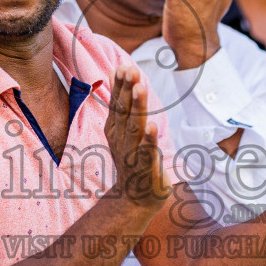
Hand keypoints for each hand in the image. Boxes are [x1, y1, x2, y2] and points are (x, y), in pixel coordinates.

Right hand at [105, 64, 168, 210]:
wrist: (135, 199)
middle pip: (124, 112)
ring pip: (134, 128)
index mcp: (115, 130)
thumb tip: (113, 72)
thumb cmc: (133, 159)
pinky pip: (146, 152)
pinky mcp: (145, 169)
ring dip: (138, 107)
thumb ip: (120, 102)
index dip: (120, 85)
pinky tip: (152, 125)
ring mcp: (131, 155)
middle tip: (131, 70)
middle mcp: (120, 140)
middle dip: (128, 90)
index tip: (123, 65)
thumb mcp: (123, 129)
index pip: (117, 104)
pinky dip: (149, 139)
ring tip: (141, 88)